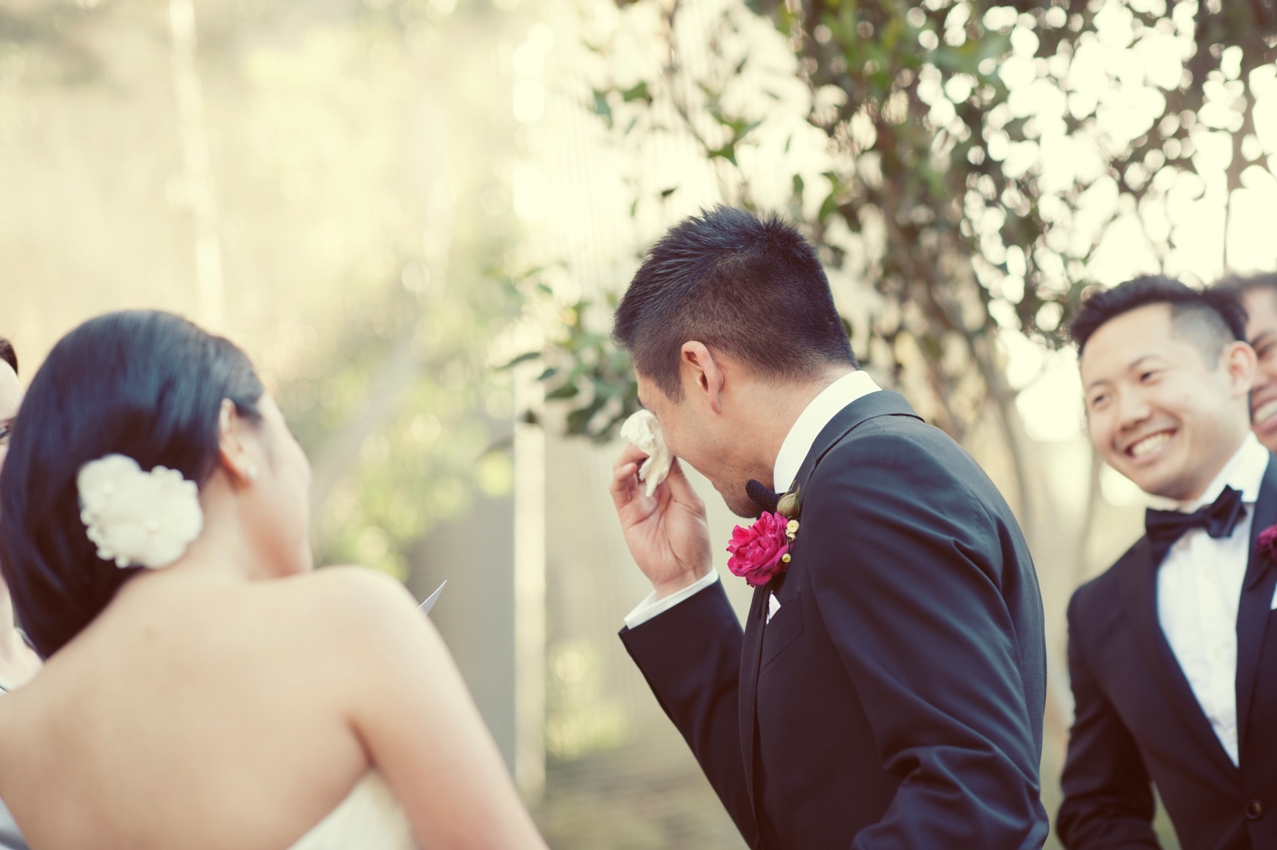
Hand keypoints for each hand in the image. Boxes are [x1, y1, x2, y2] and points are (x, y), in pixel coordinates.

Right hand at [611, 444, 712, 597]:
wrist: (685, 571)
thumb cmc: (694, 539)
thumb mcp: (690, 502)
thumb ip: (676, 477)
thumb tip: (668, 449)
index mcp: (671, 485)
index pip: (659, 456)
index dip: (656, 441)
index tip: (657, 424)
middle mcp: (652, 490)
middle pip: (639, 459)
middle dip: (641, 444)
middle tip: (647, 435)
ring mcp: (637, 501)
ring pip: (624, 470)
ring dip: (629, 456)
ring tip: (639, 449)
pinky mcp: (625, 513)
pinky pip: (617, 489)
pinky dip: (620, 475)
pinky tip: (629, 467)